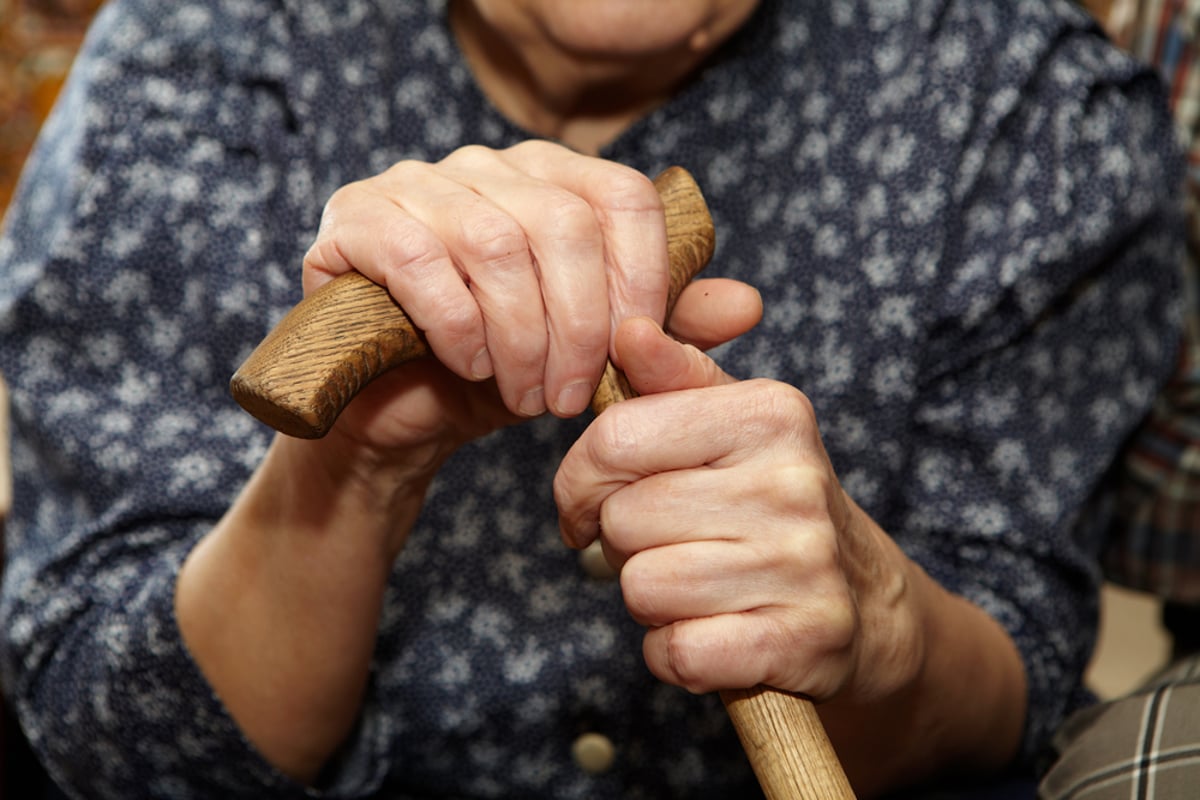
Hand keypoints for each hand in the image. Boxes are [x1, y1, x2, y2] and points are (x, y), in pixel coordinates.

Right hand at [302, 141, 670, 440]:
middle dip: (580, 325)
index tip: (638, 351)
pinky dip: (458, 326)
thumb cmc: (504, 375)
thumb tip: (747, 303)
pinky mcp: (355, 220)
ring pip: (496, 242)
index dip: (642, 276)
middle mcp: (487, 166)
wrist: (402, 415)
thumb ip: (665, 329)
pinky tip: (468, 365)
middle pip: (562, 221)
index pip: (621, 195)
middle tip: (572, 397)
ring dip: (521, 337)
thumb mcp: (594, 357)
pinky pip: (420, 260)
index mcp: (553, 180)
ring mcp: (416, 184)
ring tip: (526, 394)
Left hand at [554, 319, 923, 702]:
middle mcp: (792, 483)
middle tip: (670, 545)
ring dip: (651, 599)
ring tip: (697, 585)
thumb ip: (672, 378)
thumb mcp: (731, 426)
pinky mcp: (801, 643)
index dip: (580, 480)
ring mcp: (803, 566)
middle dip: (624, 542)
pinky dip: (676, 652)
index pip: (615, 439)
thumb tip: (629, 330)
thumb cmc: (770, 504)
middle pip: (623, 519)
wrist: (865, 605)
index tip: (591, 500)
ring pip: (642, 587)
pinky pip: (676, 652)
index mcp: (770, 415)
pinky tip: (712, 631)